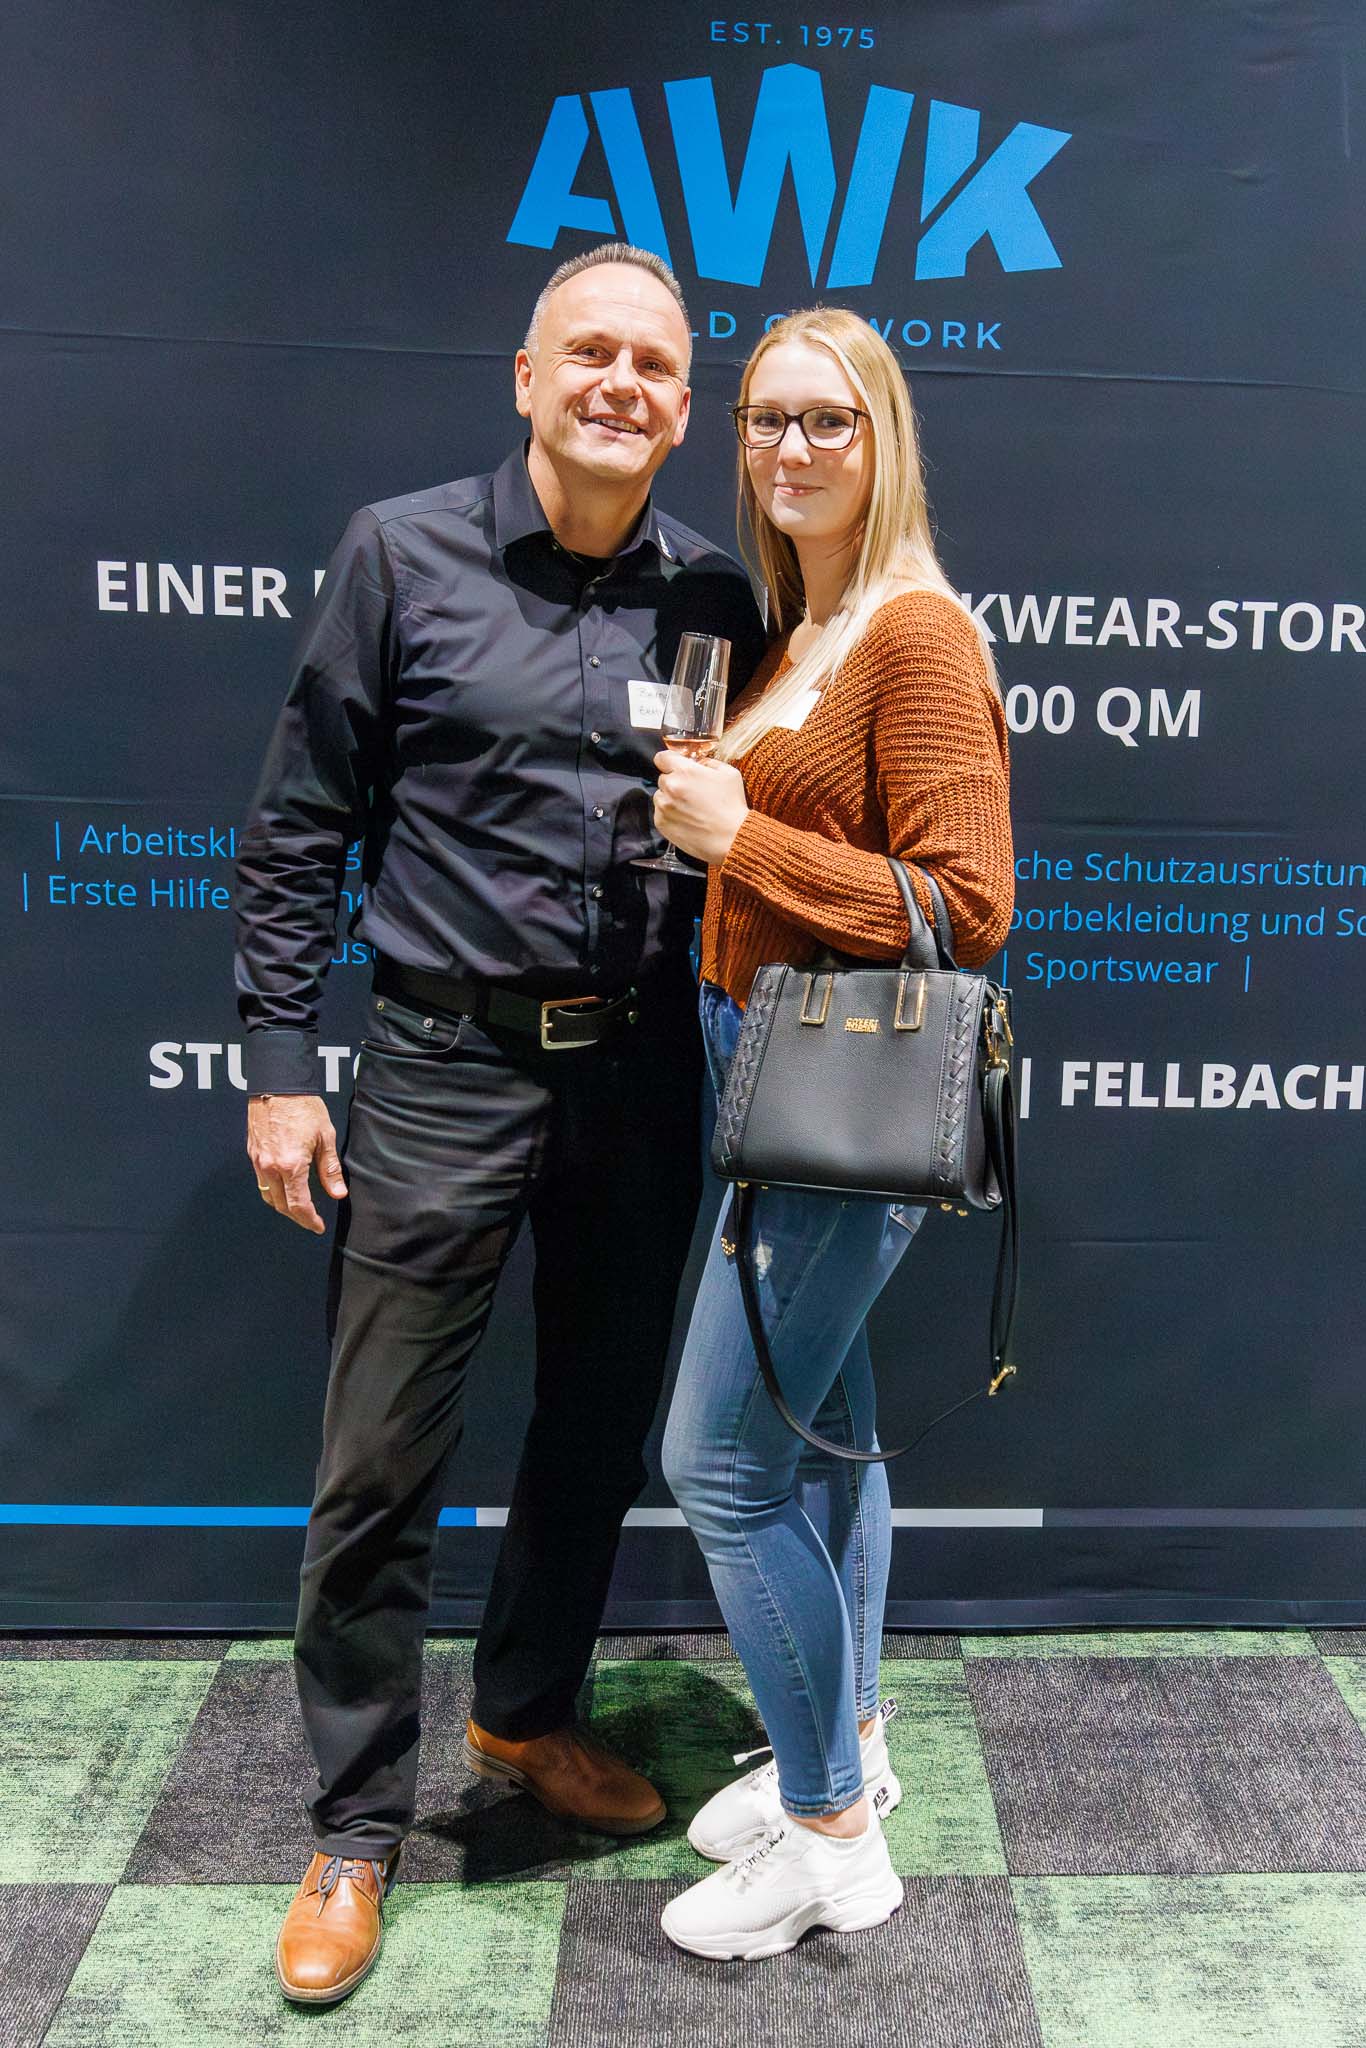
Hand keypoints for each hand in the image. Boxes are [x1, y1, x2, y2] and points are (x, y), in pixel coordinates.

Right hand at [247, 1094, 346, 1234]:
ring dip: (283, 1207)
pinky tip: (284, 1189)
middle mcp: (271, 1168)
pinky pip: (261, 1182)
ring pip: (268, 1196)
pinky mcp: (252, 1154)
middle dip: (297, 1217)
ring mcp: (258, 1161)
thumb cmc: (303, 1107)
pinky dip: (273, 1191)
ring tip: (298, 1208)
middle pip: (281, 1206)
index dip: (309, 1220)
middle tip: (310, 1220)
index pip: (298, 1205)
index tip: (317, 1226)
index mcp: (291, 1166)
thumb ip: (329, 1169)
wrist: (276, 1086)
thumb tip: (338, 1193)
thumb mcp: (325, 1137)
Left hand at [653, 753, 748, 864]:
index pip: (662, 757)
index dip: (669, 761)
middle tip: (692, 792)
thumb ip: (709, 762)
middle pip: (663, 778)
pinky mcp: (661, 823)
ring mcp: (663, 806)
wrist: (730, 838)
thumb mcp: (729, 774)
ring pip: (661, 796)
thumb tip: (698, 763)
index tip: (675, 766)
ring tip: (691, 808)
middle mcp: (670, 787)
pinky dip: (670, 814)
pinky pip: (660, 813)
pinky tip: (688, 819)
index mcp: (685, 771)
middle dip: (675, 782)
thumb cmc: (732, 807)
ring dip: (671, 799)